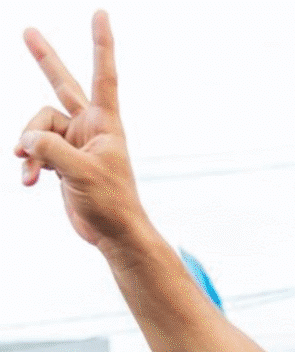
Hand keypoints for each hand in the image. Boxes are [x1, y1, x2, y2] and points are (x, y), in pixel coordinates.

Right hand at [15, 11, 146, 249]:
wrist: (113, 232)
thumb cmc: (110, 202)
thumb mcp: (80, 172)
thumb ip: (50, 148)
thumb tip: (25, 139)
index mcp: (105, 123)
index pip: (103, 75)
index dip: (101, 44)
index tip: (100, 13)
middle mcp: (89, 127)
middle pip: (62, 85)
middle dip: (45, 60)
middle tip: (27, 31)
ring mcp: (74, 142)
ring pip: (37, 128)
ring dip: (28, 147)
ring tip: (30, 168)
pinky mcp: (62, 160)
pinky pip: (35, 151)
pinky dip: (29, 164)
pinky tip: (30, 181)